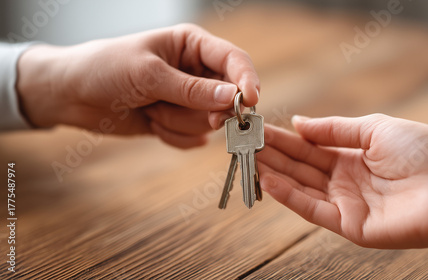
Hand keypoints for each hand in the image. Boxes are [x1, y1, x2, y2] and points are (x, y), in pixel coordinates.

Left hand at [16, 23, 258, 147]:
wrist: (73, 94)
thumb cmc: (105, 68)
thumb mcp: (147, 75)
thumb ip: (192, 89)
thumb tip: (234, 98)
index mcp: (192, 45)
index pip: (234, 60)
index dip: (247, 80)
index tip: (251, 102)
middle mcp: (196, 71)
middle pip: (226, 98)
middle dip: (201, 110)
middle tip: (171, 109)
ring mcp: (189, 99)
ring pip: (208, 122)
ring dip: (177, 122)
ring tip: (150, 109)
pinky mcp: (179, 120)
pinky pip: (193, 138)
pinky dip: (172, 136)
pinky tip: (150, 121)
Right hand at [258, 114, 427, 248]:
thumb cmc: (422, 152)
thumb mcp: (374, 128)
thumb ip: (334, 129)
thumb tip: (298, 122)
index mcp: (352, 157)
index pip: (310, 147)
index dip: (285, 138)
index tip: (260, 129)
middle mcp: (344, 181)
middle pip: (301, 167)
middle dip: (273, 155)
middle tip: (245, 144)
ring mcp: (345, 204)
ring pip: (301, 187)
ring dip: (275, 173)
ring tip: (249, 159)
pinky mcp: (348, 225)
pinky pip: (313, 210)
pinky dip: (289, 196)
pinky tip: (269, 181)